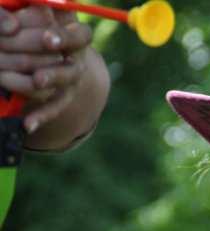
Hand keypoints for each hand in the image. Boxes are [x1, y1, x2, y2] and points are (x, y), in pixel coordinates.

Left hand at [0, 6, 92, 132]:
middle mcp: (75, 58)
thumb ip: (33, 10)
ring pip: (63, 83)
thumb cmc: (36, 25)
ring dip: (50, 82)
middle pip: (71, 65)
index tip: (47, 40)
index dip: (66, 38)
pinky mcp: (60, 98)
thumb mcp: (35, 13)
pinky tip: (27, 125)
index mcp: (74, 35)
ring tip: (37, 82)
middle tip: (38, 71)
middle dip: (54, 67)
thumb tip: (11, 24)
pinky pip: (52, 108)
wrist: (47, 52)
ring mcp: (70, 79)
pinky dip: (41, 116)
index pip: (81, 36)